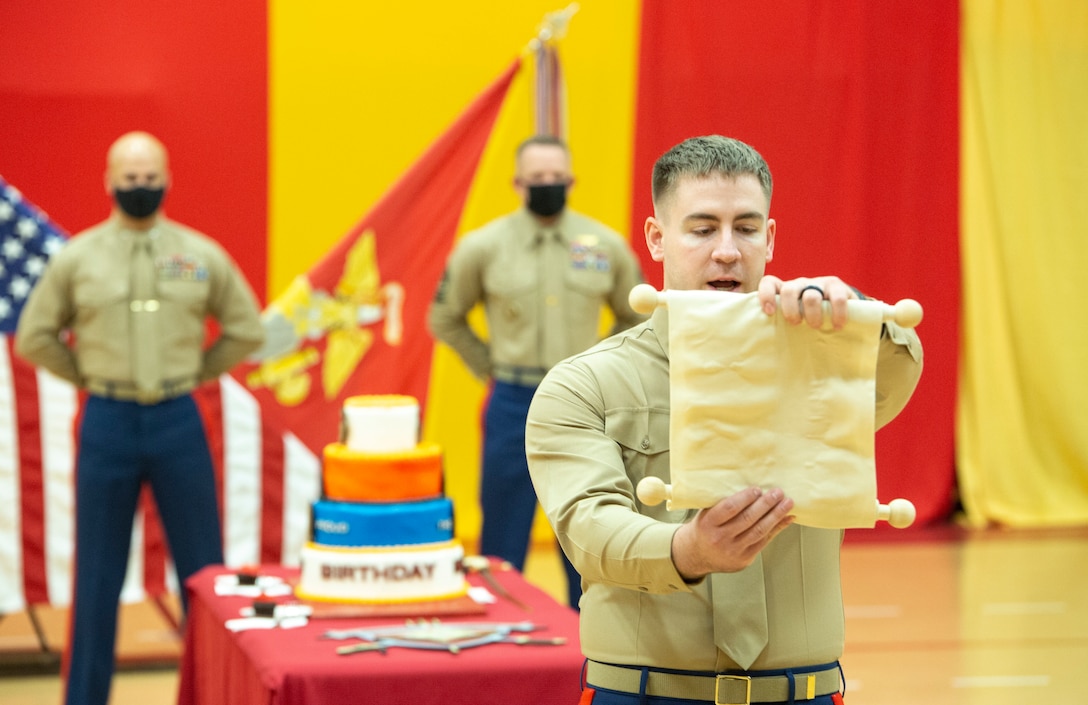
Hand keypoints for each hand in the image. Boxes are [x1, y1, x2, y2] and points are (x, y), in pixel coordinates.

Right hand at [671, 487, 794, 579]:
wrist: (696, 555)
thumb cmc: (705, 528)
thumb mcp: (706, 513)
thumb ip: (724, 503)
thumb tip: (753, 491)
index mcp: (708, 524)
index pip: (729, 508)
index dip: (745, 498)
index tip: (757, 489)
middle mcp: (720, 539)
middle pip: (747, 519)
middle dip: (766, 504)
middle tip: (778, 493)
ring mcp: (733, 551)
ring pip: (759, 531)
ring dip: (776, 516)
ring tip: (787, 504)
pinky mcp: (744, 559)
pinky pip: (764, 542)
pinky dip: (777, 529)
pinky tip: (785, 519)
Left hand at [757, 275, 858, 329]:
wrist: (846, 312)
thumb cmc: (811, 320)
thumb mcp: (794, 320)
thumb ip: (779, 324)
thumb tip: (762, 340)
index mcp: (786, 291)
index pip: (770, 283)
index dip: (766, 295)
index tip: (769, 312)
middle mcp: (801, 284)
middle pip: (789, 290)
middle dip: (791, 311)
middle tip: (796, 324)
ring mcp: (820, 283)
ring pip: (811, 296)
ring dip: (812, 315)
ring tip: (816, 327)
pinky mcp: (839, 287)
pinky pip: (837, 299)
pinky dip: (837, 315)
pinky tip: (837, 326)